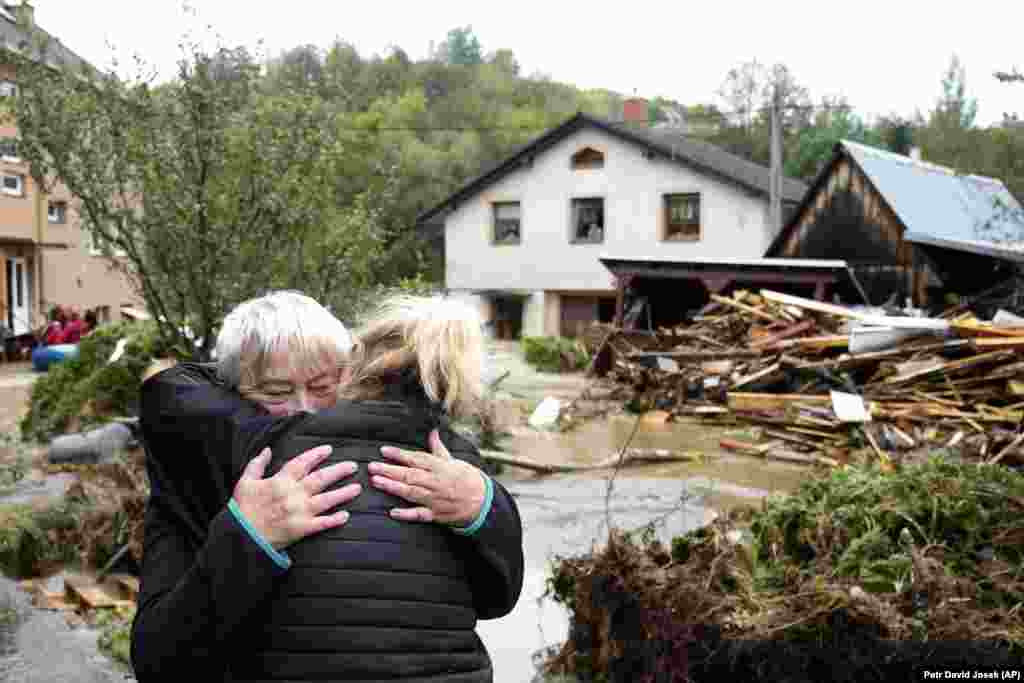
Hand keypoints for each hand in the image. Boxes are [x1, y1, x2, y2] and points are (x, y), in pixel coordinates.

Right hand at [233, 445, 361, 549]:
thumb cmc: (243, 509)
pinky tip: (346, 515)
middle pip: (321, 479)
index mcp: (280, 481)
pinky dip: (334, 520)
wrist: (241, 536)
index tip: (329, 449)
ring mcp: (299, 512)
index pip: (302, 463)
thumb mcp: (245, 482)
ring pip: (326, 500)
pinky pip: (322, 523)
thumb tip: (268, 450)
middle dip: (339, 471)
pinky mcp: (301, 529)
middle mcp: (293, 494)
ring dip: (344, 493)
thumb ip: (257, 464)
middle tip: (353, 466)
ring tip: (357, 488)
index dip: (316, 455)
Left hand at [369, 429, 486, 526]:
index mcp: (440, 467)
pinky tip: (393, 512)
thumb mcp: (454, 461)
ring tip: (376, 482)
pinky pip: (420, 515)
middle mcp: (436, 482)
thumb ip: (438, 449)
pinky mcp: (436, 514)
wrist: (483, 501)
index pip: (416, 459)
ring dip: (393, 487)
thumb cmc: (466, 479)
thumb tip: (432, 432)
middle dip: (390, 470)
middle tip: (372, 467)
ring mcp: (435, 499)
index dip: (399, 454)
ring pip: (411, 492)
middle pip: (410, 475)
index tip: (383, 451)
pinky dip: (406, 514)